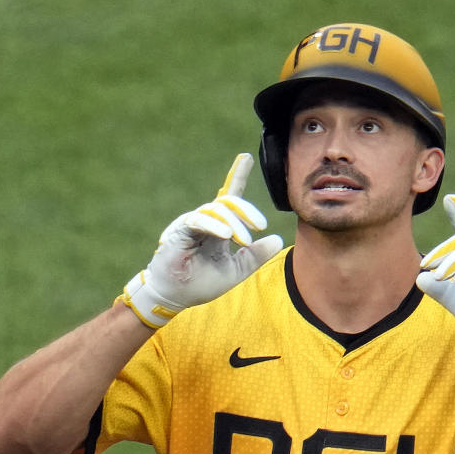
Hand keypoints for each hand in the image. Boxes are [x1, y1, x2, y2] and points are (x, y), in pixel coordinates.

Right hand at [122, 153, 283, 327]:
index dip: (238, 175)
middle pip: (228, 201)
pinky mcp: (180, 229)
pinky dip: (215, 225)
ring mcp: (193, 223)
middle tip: (260, 225)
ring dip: (234, 223)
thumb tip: (277, 240)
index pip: (230, 196)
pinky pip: (199, 219)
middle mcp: (207, 221)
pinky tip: (226, 234)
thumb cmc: (201, 282)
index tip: (247, 157)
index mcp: (219, 227)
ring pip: (217, 209)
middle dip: (247, 210)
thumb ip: (256, 256)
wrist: (176, 296)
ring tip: (244, 240)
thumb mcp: (237, 270)